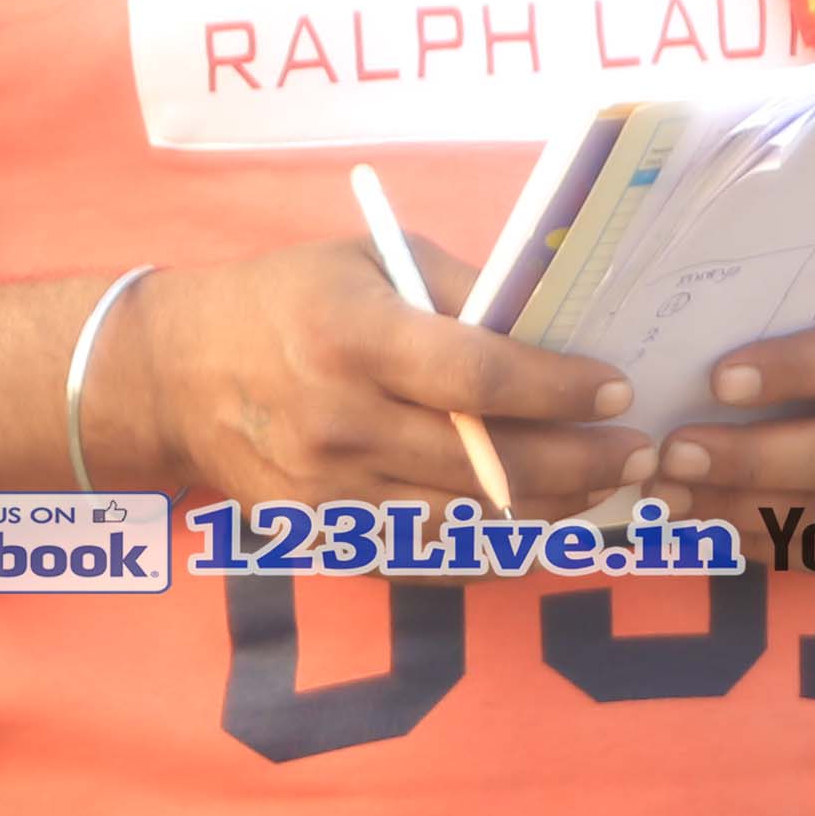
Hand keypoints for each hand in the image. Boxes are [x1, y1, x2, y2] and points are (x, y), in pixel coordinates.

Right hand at [111, 240, 639, 512]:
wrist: (174, 376)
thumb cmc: (285, 300)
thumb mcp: (368, 259)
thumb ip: (460, 289)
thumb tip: (554, 319)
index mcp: (354, 338)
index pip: (478, 377)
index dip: (559, 390)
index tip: (615, 389)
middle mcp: (341, 421)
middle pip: (486, 461)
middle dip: (582, 461)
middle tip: (640, 452)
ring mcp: (329, 490)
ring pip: (466, 522)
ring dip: (552, 513)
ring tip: (605, 491)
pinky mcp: (322, 535)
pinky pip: (425, 556)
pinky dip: (492, 548)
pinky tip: (540, 527)